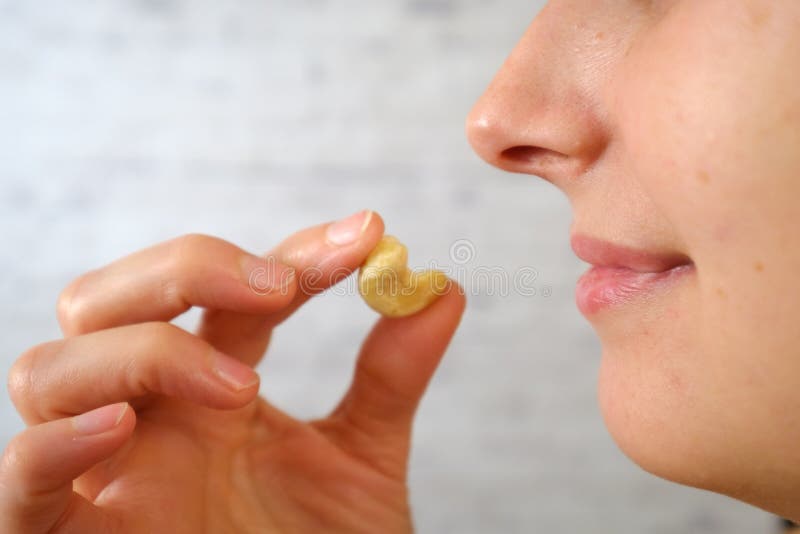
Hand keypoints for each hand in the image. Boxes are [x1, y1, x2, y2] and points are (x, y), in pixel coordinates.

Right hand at [0, 211, 465, 533]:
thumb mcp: (362, 462)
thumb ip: (390, 379)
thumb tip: (442, 289)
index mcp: (210, 386)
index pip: (226, 290)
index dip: (291, 253)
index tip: (366, 237)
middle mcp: (148, 415)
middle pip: (106, 299)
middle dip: (185, 268)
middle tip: (280, 287)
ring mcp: (102, 472)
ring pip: (50, 369)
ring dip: (143, 352)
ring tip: (240, 385)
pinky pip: (20, 481)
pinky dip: (57, 443)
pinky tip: (124, 428)